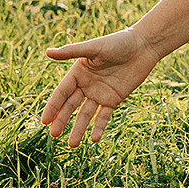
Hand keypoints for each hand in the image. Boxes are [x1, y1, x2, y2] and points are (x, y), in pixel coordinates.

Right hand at [41, 29, 159, 145]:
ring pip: (86, 115)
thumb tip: (47, 52)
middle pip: (70, 106)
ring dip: (78, 129)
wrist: (143, 46)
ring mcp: (100, 93)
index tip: (44, 120)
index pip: (62, 93)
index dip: (52, 106)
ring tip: (72, 145)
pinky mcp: (114, 99)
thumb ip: (72, 52)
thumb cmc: (118, 42)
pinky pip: (104, 116)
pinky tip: (94, 138)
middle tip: (54, 135)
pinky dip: (99, 127)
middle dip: (62, 120)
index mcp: (78, 72)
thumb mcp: (94, 48)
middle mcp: (86, 85)